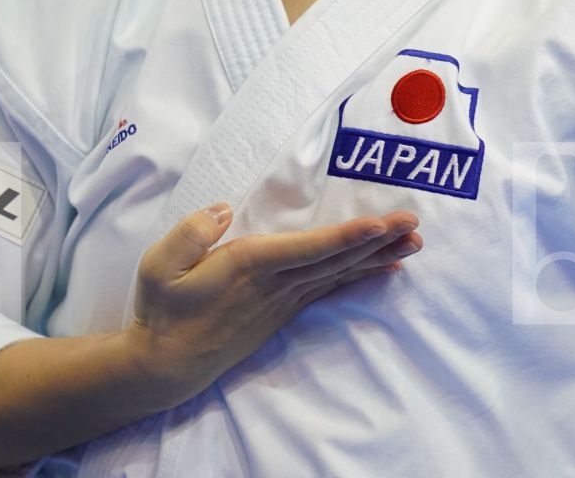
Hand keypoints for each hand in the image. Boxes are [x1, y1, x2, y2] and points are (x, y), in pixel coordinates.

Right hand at [123, 205, 422, 402]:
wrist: (164, 365)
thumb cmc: (161, 310)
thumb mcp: (159, 266)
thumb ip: (191, 232)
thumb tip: (224, 209)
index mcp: (248, 265)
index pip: (308, 249)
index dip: (346, 236)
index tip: (380, 225)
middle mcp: (275, 283)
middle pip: (335, 258)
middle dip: (377, 240)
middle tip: (415, 225)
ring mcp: (282, 299)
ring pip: (338, 272)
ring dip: (378, 256)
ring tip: (414, 243)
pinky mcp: (283, 310)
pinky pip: (330, 287)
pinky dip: (359, 276)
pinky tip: (386, 268)